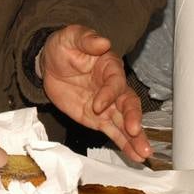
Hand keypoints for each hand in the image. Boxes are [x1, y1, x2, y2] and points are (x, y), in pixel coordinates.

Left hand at [39, 25, 149, 161]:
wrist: (50, 63)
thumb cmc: (64, 46)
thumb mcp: (71, 37)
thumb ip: (86, 39)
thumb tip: (102, 42)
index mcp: (109, 66)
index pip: (115, 82)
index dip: (109, 94)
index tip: (99, 106)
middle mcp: (113, 88)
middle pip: (128, 104)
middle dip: (133, 119)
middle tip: (135, 132)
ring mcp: (107, 106)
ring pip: (124, 122)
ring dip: (135, 137)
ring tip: (144, 153)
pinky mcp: (98, 118)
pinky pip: (113, 132)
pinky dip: (124, 144)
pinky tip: (135, 156)